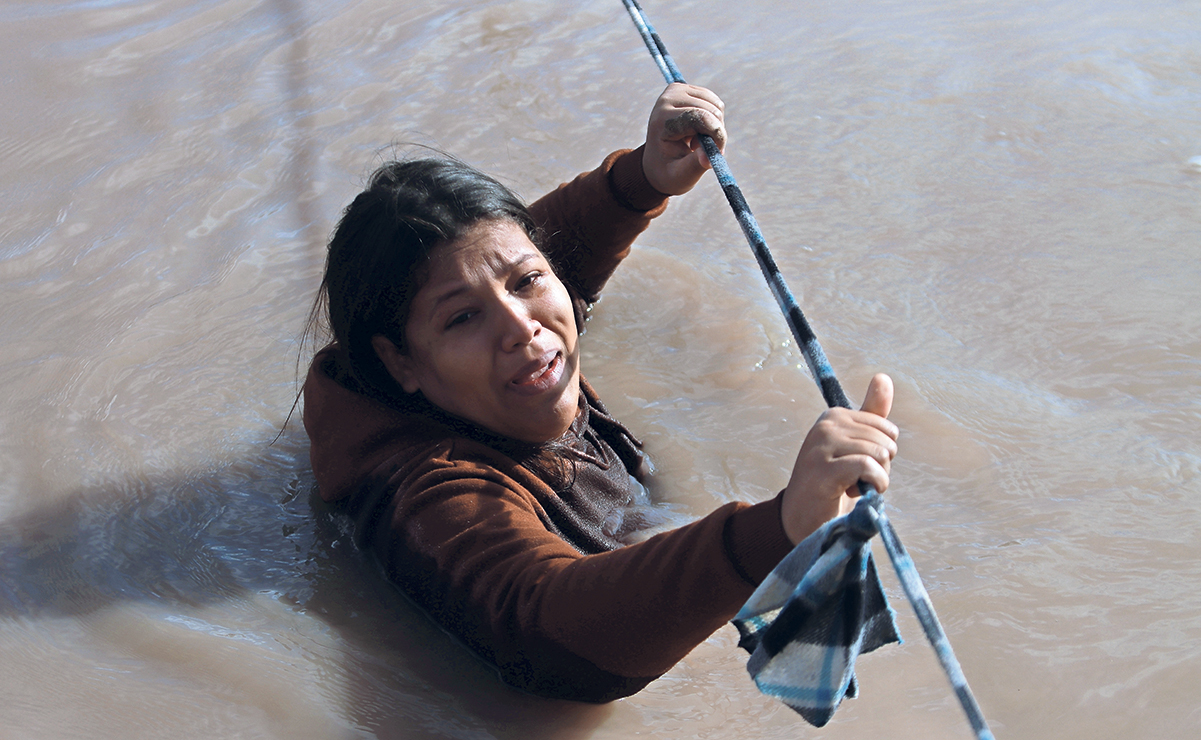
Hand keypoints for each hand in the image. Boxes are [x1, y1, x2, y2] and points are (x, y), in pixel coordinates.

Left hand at [642, 83, 726, 195]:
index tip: (719, 153)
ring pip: (716, 106)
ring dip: (715, 127)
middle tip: (702, 150)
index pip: (700, 117)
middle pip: (711, 111)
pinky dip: (714, 119)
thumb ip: (695, 166)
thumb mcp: (681, 176)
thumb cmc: (669, 171)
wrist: (657, 162)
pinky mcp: (685, 89)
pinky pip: (715, 102)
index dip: (716, 135)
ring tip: (697, 141)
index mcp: (662, 121)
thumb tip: (708, 157)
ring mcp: (675, 91)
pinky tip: (699, 130)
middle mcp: (667, 100)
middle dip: (716, 133)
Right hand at [779, 374, 898, 544]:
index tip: (858, 466)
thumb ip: (871, 414)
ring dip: (877, 479)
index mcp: (833, 416)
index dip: (881, 453)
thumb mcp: (854, 446)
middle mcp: (825, 425)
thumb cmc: (832, 482)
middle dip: (881, 467)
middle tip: (856, 481)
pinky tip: (856, 493)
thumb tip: (884, 377)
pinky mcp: (823, 470)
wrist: (803, 517)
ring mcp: (821, 446)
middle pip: (885, 441)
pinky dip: (875, 485)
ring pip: (879, 454)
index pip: (885, 429)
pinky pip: (868, 467)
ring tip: (853, 487)